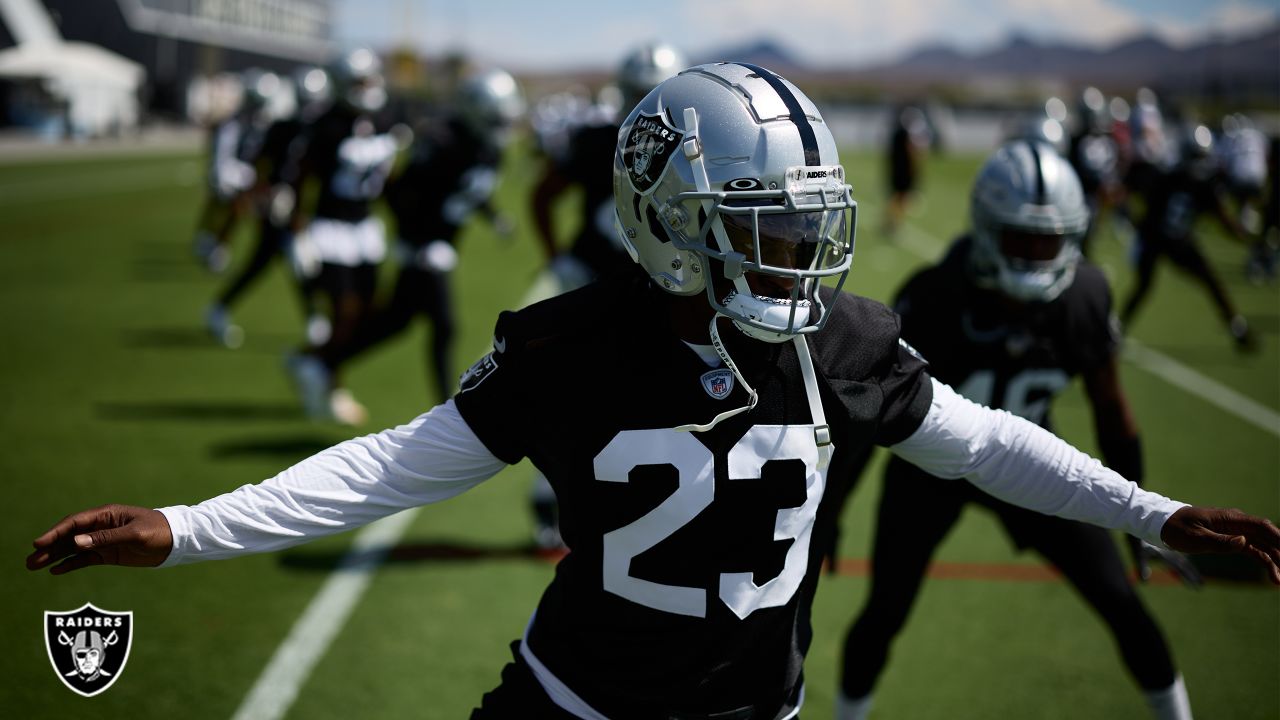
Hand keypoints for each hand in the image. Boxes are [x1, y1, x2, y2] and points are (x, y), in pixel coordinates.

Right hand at [26, 504, 173, 574]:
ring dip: (54, 557)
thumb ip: (106, 538)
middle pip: (70, 536)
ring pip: (74, 549)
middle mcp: (102, 527)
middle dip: (49, 548)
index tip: (39, 544)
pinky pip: (85, 559)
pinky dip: (70, 564)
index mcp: (108, 515)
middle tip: (29, 561)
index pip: (75, 523)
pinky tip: (55, 571)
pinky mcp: (109, 554)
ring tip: (34, 567)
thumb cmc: (159, 531)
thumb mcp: (134, 534)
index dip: (56, 533)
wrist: (178, 542)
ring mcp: (104, 541)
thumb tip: (77, 541)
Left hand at [1160, 506, 1279, 584]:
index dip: (1279, 537)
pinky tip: (1274, 576)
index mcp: (1230, 519)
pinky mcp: (1233, 541)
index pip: (1261, 526)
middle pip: (1268, 537)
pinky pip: (1255, 551)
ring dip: (1276, 560)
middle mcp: (1238, 524)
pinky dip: (1265, 562)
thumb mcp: (1195, 537)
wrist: (1164, 525)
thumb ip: (1219, 541)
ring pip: (1264, 546)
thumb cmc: (1177, 528)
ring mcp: (1237, 533)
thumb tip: (1245, 542)